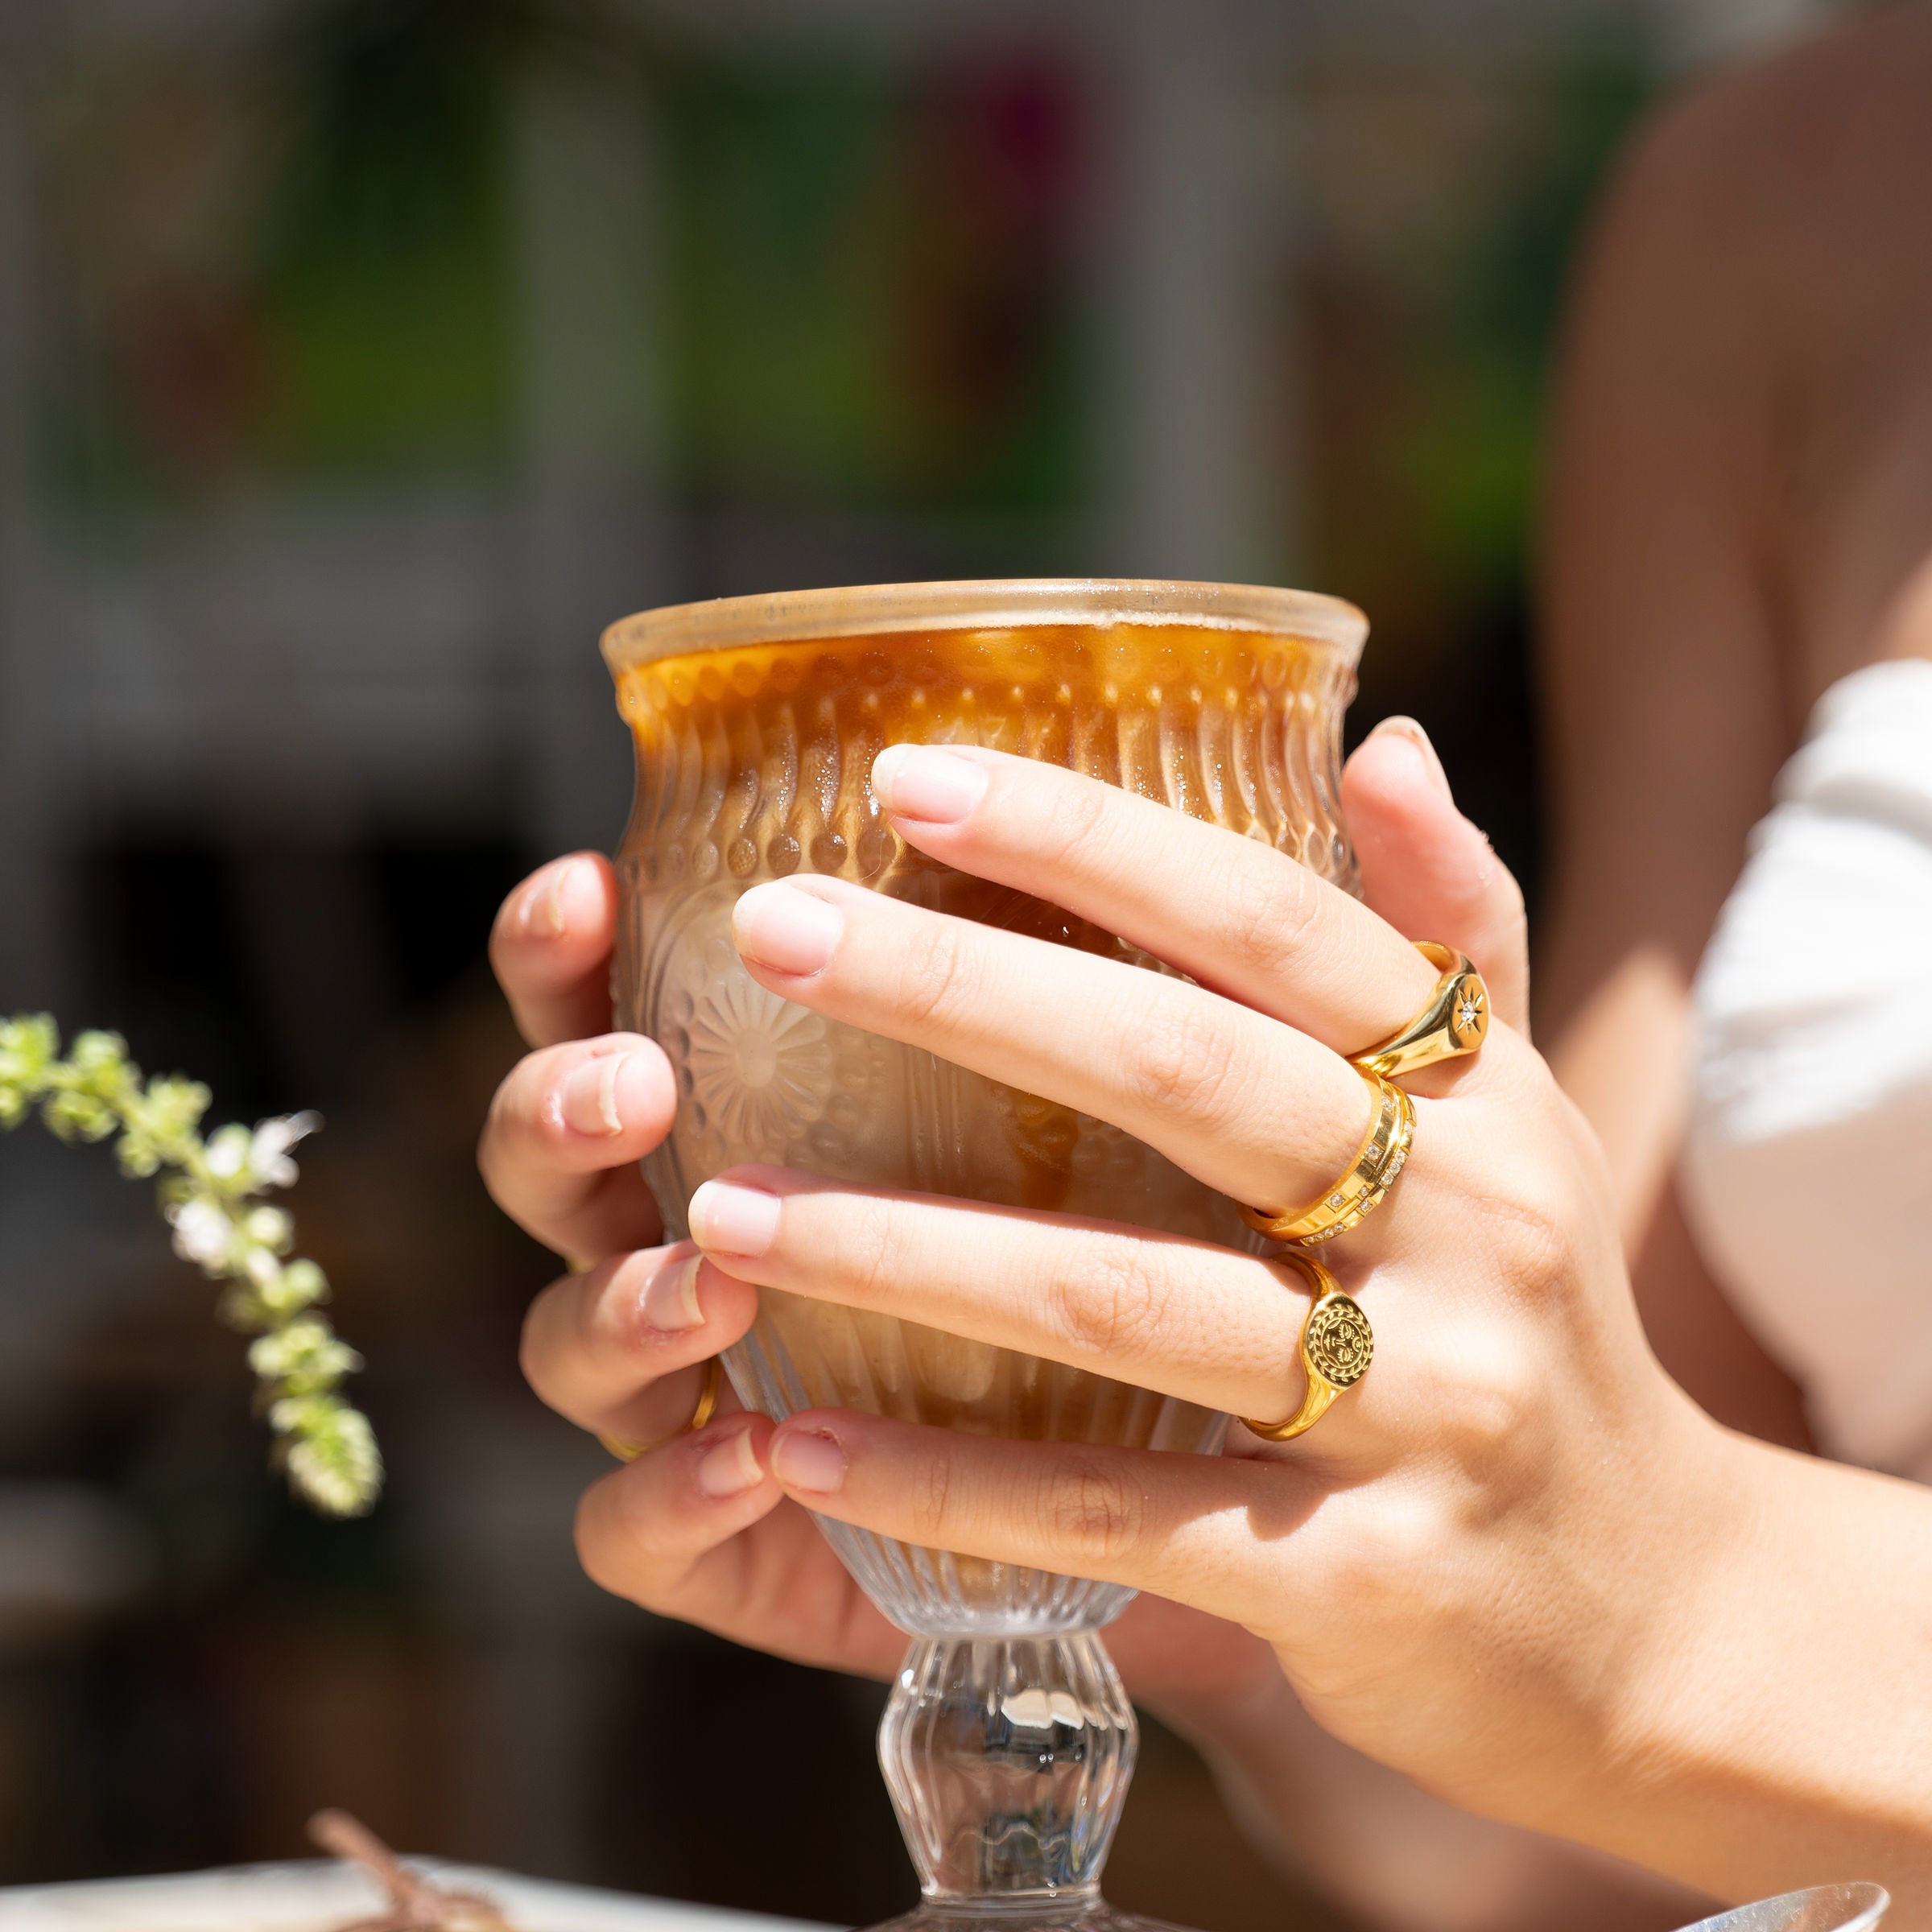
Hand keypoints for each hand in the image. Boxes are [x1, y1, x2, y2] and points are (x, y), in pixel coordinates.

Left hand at [555, 720, 1731, 1866]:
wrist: (1656, 1608)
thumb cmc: (1530, 1315)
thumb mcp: (1515, 1117)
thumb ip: (1448, 935)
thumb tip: (1383, 738)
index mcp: (1477, 1092)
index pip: (1273, 920)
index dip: (1091, 840)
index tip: (906, 780)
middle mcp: (1468, 1227)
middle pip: (1185, 1074)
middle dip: (962, 993)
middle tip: (771, 931)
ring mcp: (1423, 1406)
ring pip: (1123, 1301)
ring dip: (904, 1252)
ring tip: (717, 1212)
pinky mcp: (1360, 1580)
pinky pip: (1123, 1521)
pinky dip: (950, 1486)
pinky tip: (796, 1448)